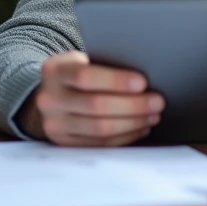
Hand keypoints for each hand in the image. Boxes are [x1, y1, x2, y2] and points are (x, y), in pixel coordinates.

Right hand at [18, 51, 164, 146]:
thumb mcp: (81, 61)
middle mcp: (50, 99)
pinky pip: (100, 144)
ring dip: (132, 123)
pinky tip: (140, 128)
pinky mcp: (64, 143)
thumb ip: (103, 64)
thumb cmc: (76, 74)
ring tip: (153, 115)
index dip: (116, 81)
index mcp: (55, 71)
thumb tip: (145, 71)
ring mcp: (54, 124)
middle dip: (132, 105)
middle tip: (157, 102)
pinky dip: (124, 137)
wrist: (49, 96)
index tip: (143, 82)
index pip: (86, 76)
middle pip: (95, 105)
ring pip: (100, 128)